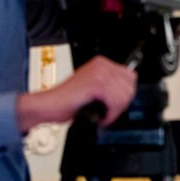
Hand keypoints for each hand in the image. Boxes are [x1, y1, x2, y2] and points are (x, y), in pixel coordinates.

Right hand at [17, 55, 136, 131]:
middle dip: (121, 104)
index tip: (116, 106)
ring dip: (114, 111)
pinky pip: (115, 102)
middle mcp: (102, 64)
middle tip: (108, 113)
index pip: (130, 77)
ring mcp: (99, 72)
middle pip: (129, 86)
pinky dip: (109, 115)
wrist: (49, 106)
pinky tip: (100, 117)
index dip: (125, 95)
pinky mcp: (96, 83)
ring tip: (102, 116)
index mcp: (102, 63)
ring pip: (123, 95)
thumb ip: (110, 87)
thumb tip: (127, 93)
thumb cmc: (66, 101)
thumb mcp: (93, 89)